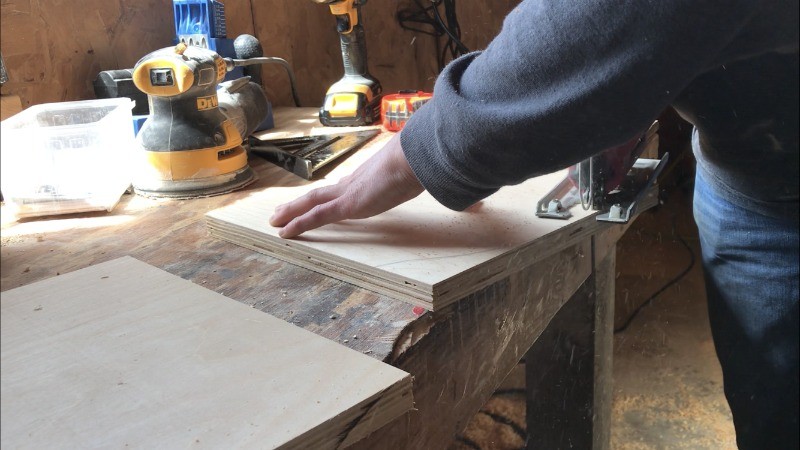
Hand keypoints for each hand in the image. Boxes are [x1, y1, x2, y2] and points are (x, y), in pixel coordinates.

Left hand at [269, 133, 424, 237]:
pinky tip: (285, 232)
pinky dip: (298, 223)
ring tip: (276, 220)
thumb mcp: (413, 174)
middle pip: (320, 194)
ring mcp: (347, 193)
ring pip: (311, 203)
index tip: (317, 201)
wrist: (415, 158)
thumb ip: (411, 177)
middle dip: (300, 203)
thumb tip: (422, 175)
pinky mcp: (346, 205)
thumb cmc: (418, 165)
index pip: (341, 188)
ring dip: (292, 211)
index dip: (327, 196)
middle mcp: (352, 183)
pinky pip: (316, 216)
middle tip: (282, 210)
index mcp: (366, 178)